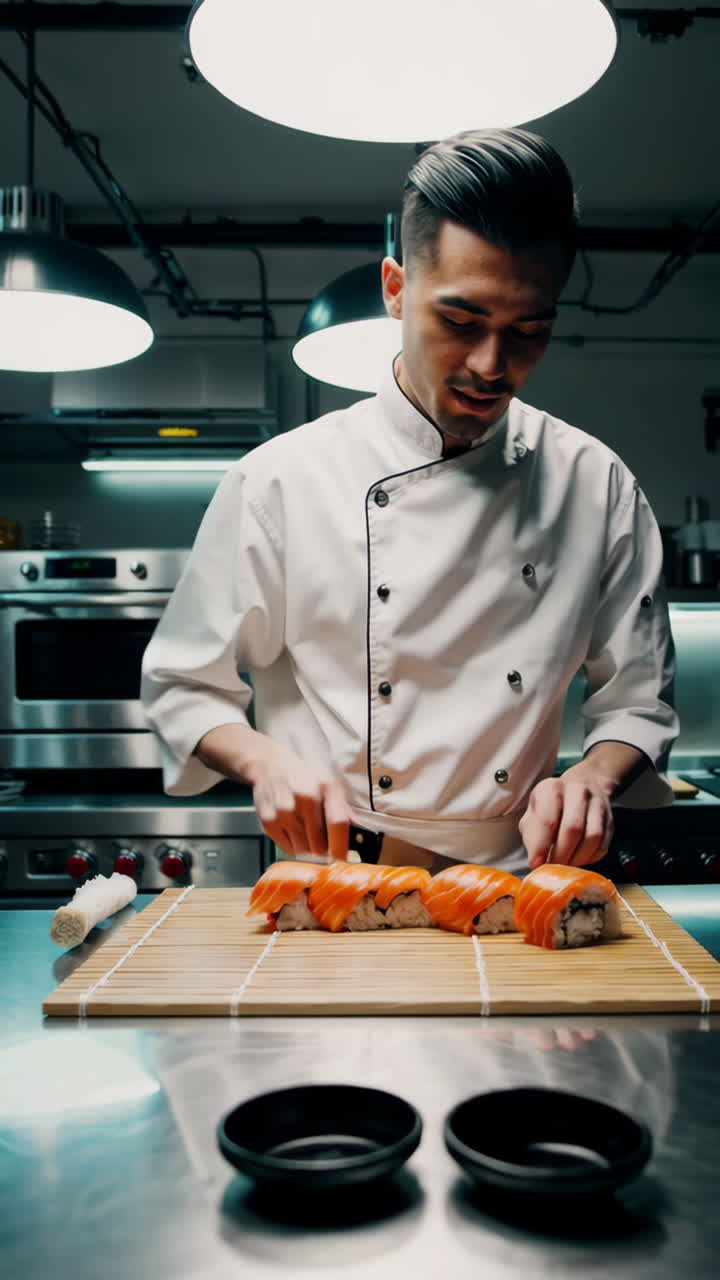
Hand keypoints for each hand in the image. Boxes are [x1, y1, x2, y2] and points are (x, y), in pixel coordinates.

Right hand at [247, 740, 349, 859]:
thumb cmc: (303, 777)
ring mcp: (284, 809)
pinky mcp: (268, 819)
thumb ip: (344, 809)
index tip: (341, 857)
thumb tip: (359, 833)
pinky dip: (292, 844)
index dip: (341, 846)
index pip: (338, 823)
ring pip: (303, 850)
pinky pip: (287, 848)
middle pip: (319, 843)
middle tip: (320, 840)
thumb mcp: (328, 783)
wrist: (270, 765)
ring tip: (303, 830)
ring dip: (306, 846)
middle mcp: (304, 797)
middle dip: (323, 847)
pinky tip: (291, 829)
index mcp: (325, 786)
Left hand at [518, 764, 613, 869]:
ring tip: (565, 865)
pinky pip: (603, 845)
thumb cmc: (551, 805)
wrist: (581, 786)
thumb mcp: (533, 813)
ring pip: (592, 837)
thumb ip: (533, 836)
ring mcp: (597, 804)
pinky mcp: (610, 820)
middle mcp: (577, 791)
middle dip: (561, 854)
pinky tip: (578, 858)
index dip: (541, 846)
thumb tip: (537, 861)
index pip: (548, 820)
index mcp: (552, 788)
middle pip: (573, 828)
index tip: (537, 863)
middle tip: (553, 867)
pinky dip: (590, 858)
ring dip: (577, 858)